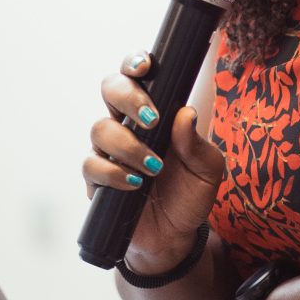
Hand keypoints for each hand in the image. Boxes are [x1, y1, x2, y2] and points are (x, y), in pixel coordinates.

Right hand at [83, 51, 224, 271]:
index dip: (134, 62)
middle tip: (151, 118)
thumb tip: (185, 114)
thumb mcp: (207, 170)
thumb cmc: (190, 193)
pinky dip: (113, 172)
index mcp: (155, 110)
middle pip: (110, 88)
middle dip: (128, 96)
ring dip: (128, 144)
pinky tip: (135, 184)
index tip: (145, 66)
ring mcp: (109, 150)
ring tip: (154, 166)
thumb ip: (197, 143)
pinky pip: (91, 166)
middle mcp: (127, 123)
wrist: (175, 237)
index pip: (137, 74)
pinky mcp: (97, 180)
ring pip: (100, 128)